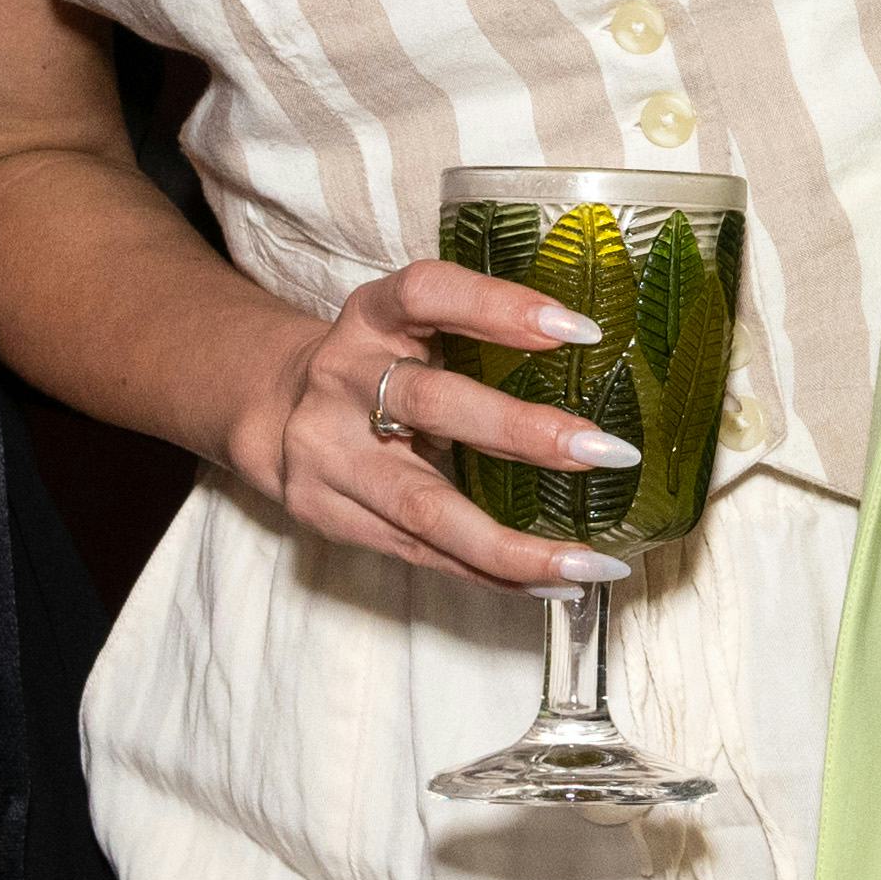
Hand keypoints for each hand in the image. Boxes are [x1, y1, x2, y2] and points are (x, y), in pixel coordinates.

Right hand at [214, 266, 624, 592]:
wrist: (274, 412)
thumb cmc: (378, 367)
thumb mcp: (410, 330)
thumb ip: (475, 340)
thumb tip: (601, 366)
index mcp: (371, 317)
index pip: (427, 294)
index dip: (498, 306)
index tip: (578, 330)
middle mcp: (343, 378)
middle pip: (431, 403)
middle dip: (523, 432)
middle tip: (606, 450)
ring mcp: (330, 453)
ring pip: (423, 506)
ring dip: (512, 544)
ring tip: (587, 565)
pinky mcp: (328, 514)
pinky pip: (419, 553)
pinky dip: (490, 575)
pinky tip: (550, 585)